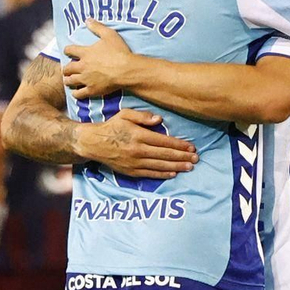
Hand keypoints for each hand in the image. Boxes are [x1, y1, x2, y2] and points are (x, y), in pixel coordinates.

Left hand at [63, 20, 136, 98]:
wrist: (126, 70)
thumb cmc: (119, 52)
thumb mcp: (109, 34)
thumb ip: (97, 27)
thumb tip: (87, 19)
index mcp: (85, 53)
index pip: (69, 50)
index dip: (67, 50)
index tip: (68, 51)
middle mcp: (82, 66)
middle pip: (67, 68)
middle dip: (66, 69)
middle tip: (67, 69)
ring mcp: (86, 79)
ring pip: (70, 81)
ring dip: (68, 80)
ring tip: (68, 80)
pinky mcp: (91, 90)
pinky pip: (78, 94)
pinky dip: (75, 93)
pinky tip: (76, 93)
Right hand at [79, 109, 198, 178]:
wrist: (93, 143)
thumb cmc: (111, 126)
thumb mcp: (125, 114)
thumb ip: (142, 116)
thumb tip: (159, 120)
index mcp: (139, 135)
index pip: (164, 141)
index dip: (179, 145)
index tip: (191, 147)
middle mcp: (138, 150)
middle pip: (165, 154)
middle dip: (182, 157)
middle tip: (196, 158)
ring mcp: (134, 162)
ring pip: (160, 165)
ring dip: (177, 167)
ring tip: (190, 167)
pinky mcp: (130, 171)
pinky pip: (150, 174)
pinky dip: (163, 174)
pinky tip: (173, 174)